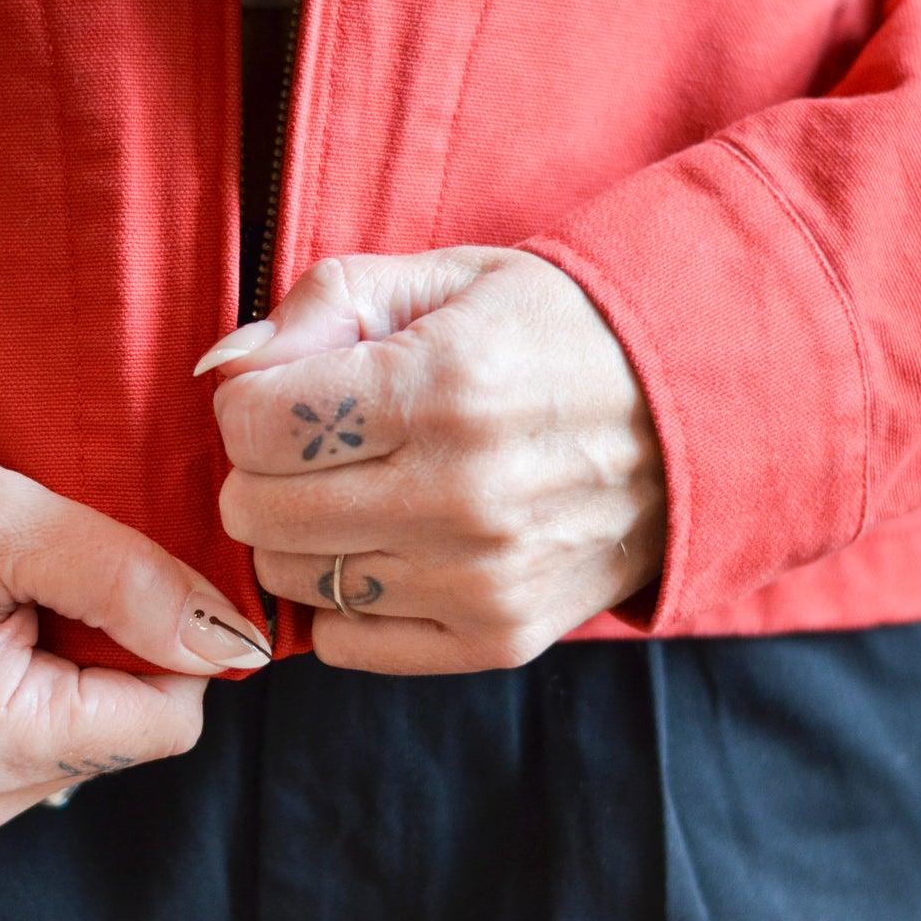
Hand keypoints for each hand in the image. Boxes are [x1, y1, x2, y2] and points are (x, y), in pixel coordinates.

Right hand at [0, 450, 269, 842]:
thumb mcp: (5, 522)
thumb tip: (234, 641)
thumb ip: (130, 581)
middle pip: (134, 729)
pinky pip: (44, 737)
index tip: (92, 573)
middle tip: (22, 585)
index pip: (173, 718)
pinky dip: (35, 678)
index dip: (162, 634)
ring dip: (71, 659)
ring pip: (93, 732)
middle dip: (108, 646)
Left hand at [201, 248, 664, 674]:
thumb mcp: (447, 278)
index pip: (252, 425)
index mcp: (444, 386)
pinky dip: (344, 600)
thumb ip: (324, 303)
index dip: (250, 401)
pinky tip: (389, 548)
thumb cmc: (551, 334)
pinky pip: (343, 642)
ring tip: (361, 491)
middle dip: (263, 471)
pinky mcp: (496, 637)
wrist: (694, 417)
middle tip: (316, 446)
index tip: (288, 392)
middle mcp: (461, 493)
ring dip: (301, 536)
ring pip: (289, 579)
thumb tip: (226, 365)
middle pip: (255, 511)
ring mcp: (480, 578)